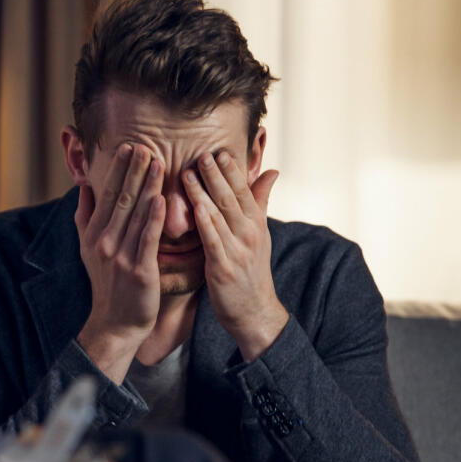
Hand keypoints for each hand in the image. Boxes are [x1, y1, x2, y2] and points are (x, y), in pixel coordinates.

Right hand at [74, 143, 166, 382]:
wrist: (115, 322)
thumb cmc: (107, 283)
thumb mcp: (87, 249)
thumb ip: (85, 217)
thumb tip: (84, 187)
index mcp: (93, 234)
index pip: (107, 194)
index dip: (118, 170)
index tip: (128, 147)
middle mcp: (103, 242)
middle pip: (121, 199)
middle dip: (133, 171)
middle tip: (145, 145)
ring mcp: (120, 256)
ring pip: (135, 214)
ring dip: (147, 186)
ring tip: (157, 162)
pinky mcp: (139, 270)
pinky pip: (147, 239)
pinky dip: (153, 219)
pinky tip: (162, 199)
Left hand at [181, 150, 287, 360]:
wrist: (254, 310)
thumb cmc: (251, 270)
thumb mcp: (260, 233)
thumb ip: (261, 201)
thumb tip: (272, 171)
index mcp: (255, 223)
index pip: (243, 190)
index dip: (231, 170)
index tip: (219, 150)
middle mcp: (249, 233)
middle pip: (231, 198)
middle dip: (216, 175)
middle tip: (200, 154)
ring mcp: (237, 250)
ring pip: (219, 215)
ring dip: (203, 193)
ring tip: (188, 173)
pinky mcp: (223, 267)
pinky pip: (212, 241)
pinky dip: (204, 223)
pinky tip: (194, 208)